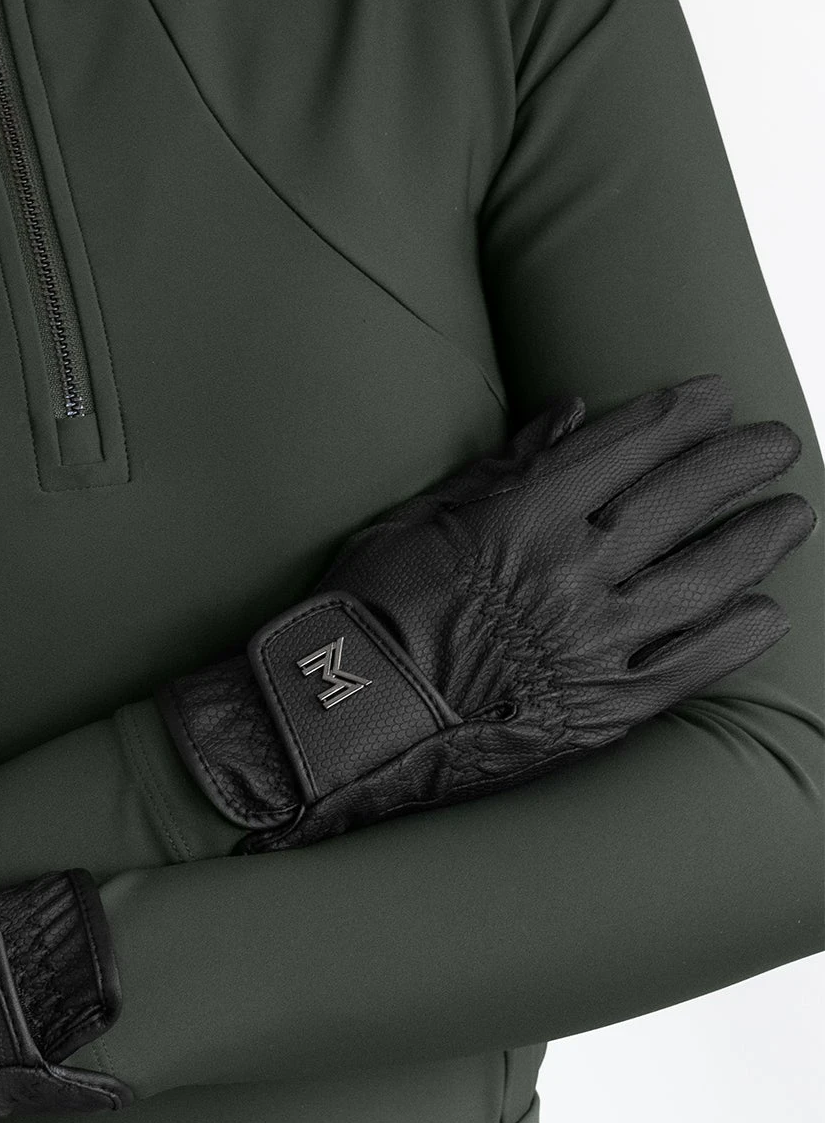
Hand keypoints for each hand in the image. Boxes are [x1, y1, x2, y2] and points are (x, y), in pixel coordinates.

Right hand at [159, 375, 815, 849]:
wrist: (342, 724)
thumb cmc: (362, 615)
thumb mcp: (418, 518)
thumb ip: (501, 467)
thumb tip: (570, 416)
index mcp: (524, 515)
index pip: (626, 446)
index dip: (679, 416)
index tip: (715, 398)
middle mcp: (572, 572)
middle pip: (680, 501)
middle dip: (736, 465)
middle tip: (777, 445)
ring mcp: (594, 644)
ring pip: (703, 579)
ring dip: (756, 541)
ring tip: (792, 517)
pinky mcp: (600, 711)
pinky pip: (688, 668)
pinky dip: (734, 640)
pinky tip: (767, 615)